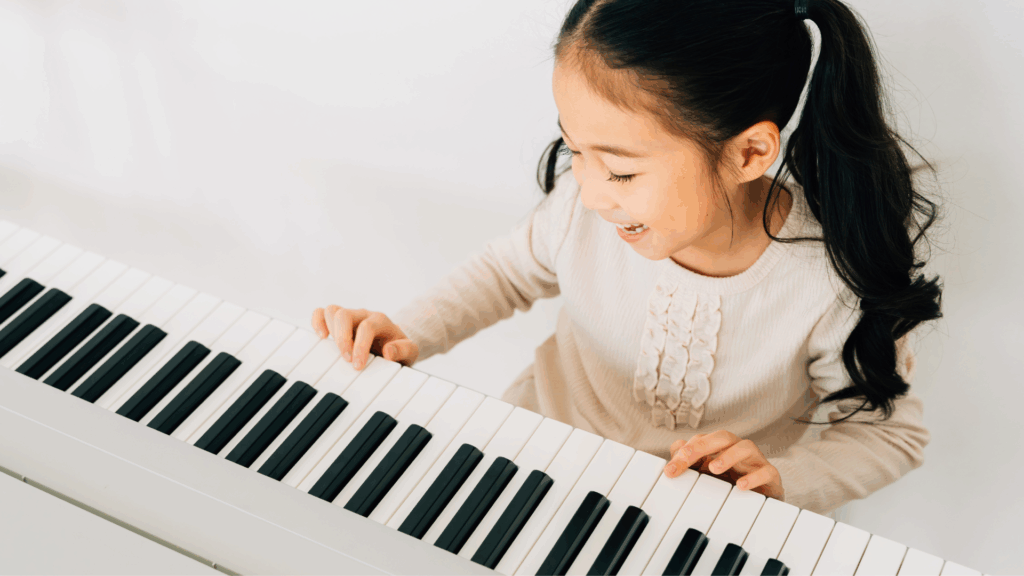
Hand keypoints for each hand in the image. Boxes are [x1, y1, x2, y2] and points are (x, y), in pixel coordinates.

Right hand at [311, 305, 418, 369]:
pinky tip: (321, 337)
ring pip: (332, 311)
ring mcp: (350, 316)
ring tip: (332, 350)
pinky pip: (322, 312)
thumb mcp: (410, 352)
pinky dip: (317, 322)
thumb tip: (388, 351)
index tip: (358, 366)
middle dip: (342, 339)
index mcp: (381, 321)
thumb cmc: (399, 349)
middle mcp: (364, 315)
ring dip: (329, 330)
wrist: (395, 344)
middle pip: (345, 315)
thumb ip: (404, 351)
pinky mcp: (339, 321)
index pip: (366, 327)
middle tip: (346, 360)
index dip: (360, 346)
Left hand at [663, 430, 783, 500]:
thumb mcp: (707, 473)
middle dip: (701, 445)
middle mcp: (738, 448)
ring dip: (728, 455)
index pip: (701, 440)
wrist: (762, 500)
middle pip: (722, 437)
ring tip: (714, 468)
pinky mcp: (771, 475)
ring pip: (745, 447)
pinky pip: (766, 471)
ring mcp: (755, 460)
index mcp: (721, 446)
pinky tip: (741, 486)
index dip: (685, 451)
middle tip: (685, 458)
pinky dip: (753, 477)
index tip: (670, 470)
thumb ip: (690, 462)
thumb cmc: (733, 482)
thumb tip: (674, 450)